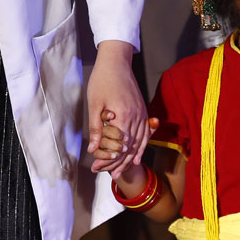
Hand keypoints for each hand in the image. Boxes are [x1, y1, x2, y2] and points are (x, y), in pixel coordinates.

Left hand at [87, 40, 146, 178]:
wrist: (116, 62)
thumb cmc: (102, 80)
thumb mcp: (94, 104)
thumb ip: (96, 127)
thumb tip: (93, 148)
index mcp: (123, 115)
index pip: (119, 144)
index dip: (110, 159)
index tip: (100, 169)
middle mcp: (136, 117)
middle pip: (130, 146)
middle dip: (120, 163)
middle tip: (111, 176)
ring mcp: (142, 114)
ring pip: (140, 142)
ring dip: (131, 158)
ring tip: (124, 171)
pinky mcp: (143, 111)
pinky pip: (146, 133)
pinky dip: (142, 146)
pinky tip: (138, 155)